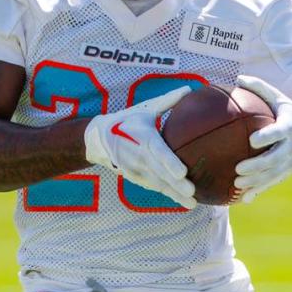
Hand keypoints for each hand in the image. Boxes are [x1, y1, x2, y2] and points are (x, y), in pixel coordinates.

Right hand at [84, 86, 196, 209]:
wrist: (99, 138)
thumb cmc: (127, 120)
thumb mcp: (145, 109)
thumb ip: (167, 101)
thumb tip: (189, 88)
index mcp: (143, 137)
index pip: (157, 151)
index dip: (169, 162)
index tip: (183, 172)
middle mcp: (139, 155)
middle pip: (160, 172)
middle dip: (175, 184)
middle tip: (192, 192)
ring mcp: (135, 169)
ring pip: (157, 183)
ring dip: (174, 193)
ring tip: (192, 203)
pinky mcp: (135, 177)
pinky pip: (153, 187)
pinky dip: (167, 195)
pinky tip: (182, 202)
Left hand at [234, 75, 291, 202]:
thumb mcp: (281, 99)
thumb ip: (260, 88)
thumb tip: (238, 78)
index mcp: (290, 127)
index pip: (279, 132)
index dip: (268, 136)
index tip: (252, 140)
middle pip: (275, 159)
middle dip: (258, 166)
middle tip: (238, 169)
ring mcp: (291, 162)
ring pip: (274, 175)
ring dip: (256, 182)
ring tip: (237, 185)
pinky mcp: (288, 172)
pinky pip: (273, 183)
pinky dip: (259, 191)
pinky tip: (244, 198)